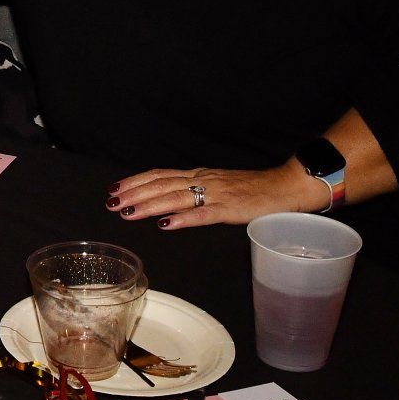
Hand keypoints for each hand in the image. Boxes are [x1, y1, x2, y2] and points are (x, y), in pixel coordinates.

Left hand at [106, 163, 322, 229]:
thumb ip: (196, 191)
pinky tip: (166, 224)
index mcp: (199, 175)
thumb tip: (169, 203)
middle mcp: (203, 180)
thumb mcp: (219, 185)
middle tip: (111, 202)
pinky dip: (183, 219)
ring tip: (128, 212)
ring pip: (176, 197)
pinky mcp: (231, 209)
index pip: (160, 175)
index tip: (114, 189)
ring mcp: (217, 194)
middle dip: (134, 193)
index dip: (136, 181)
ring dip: (149, 205)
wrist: (287, 186)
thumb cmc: (254, 190)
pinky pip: (204, 214)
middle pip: (161, 184)